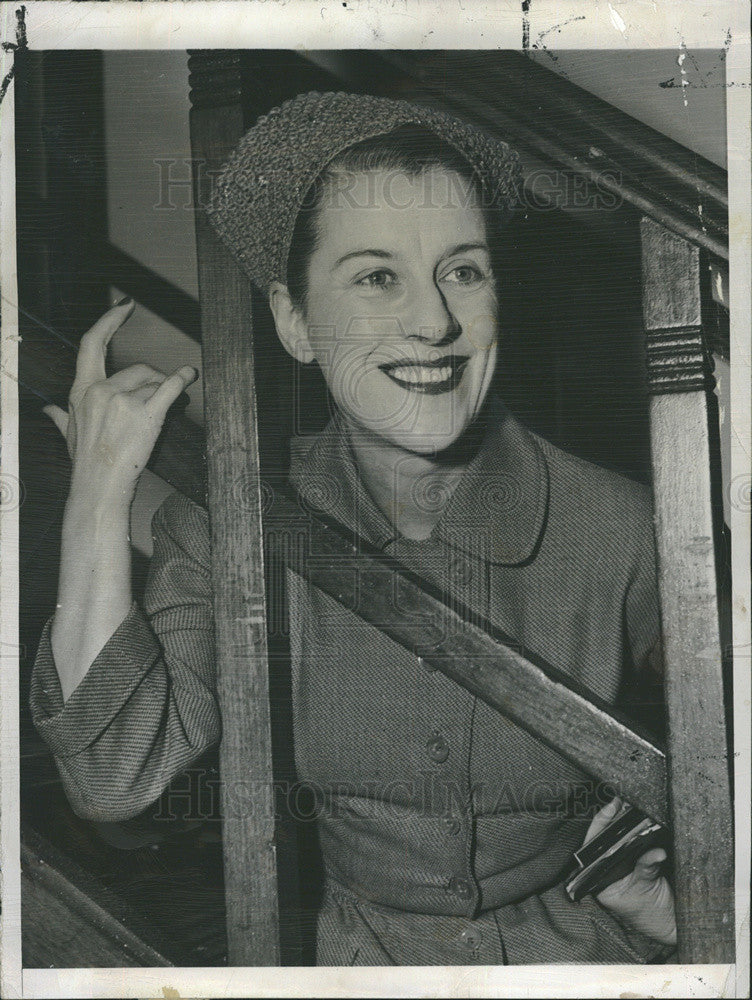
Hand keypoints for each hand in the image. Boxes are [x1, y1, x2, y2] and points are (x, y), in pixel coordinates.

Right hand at [44, 298, 197, 502]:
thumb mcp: (68, 434)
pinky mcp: (147, 415)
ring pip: (154, 383)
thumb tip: (48, 409)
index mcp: (82, 390)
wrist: (98, 486)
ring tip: (156, 416)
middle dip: (151, 382)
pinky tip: (189, 376)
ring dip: (161, 395)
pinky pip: (169, 388)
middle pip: (137, 369)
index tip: (124, 306)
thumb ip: (61, 416)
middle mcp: (101, 390)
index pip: (92, 344)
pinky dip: (182, 380)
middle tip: (155, 399)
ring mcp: (124, 402)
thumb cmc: (85, 462)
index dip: (109, 321)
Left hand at [584, 797, 676, 946]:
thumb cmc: (652, 914)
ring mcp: (621, 863)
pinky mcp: (637, 859)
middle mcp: (607, 868)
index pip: (593, 845)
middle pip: (607, 837)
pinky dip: (640, 829)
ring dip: (628, 821)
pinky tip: (644, 816)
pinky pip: (636, 840)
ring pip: (620, 837)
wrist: (670, 925)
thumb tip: (656, 852)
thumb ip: (647, 868)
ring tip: (633, 803)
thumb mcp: (647, 889)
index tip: (611, 807)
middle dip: (615, 818)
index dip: (601, 824)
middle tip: (624, 799)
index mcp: (600, 878)